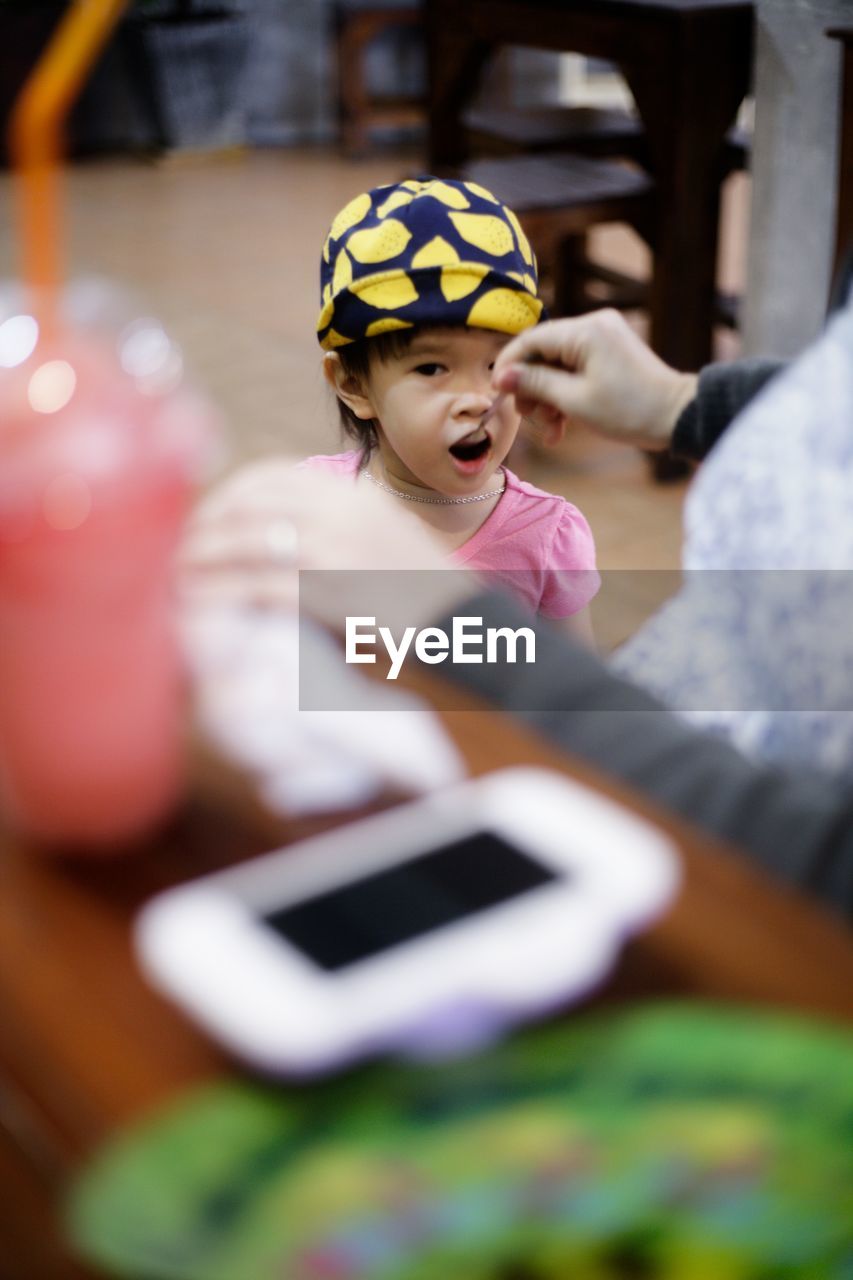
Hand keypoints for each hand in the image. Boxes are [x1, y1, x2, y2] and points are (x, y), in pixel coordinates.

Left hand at [179, 457, 471, 631]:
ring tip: (177, 579)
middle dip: (204, 528)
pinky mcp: (330, 593)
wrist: (470, 630)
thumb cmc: (429, 596)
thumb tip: (283, 536)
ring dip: (201, 561)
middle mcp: (343, 511)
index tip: (205, 519)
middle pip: (249, 505)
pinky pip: (257, 588)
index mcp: (356, 495)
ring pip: (244, 542)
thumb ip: (342, 528)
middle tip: (178, 553)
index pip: (272, 475)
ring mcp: (336, 550)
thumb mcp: (390, 540)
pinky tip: (199, 607)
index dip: (228, 495)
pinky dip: (220, 595)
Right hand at [492, 310, 697, 450]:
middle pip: (543, 352)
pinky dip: (566, 393)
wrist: (677, 416)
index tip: (497, 393)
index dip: (509, 365)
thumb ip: (535, 384)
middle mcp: (594, 324)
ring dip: (549, 396)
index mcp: (585, 331)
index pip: (531, 339)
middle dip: (532, 387)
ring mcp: (604, 337)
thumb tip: (502, 376)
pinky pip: (576, 367)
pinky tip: (564, 423)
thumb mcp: (575, 401)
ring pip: (558, 363)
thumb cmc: (629, 411)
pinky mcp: (610, 351)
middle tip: (530, 418)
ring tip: (552, 429)